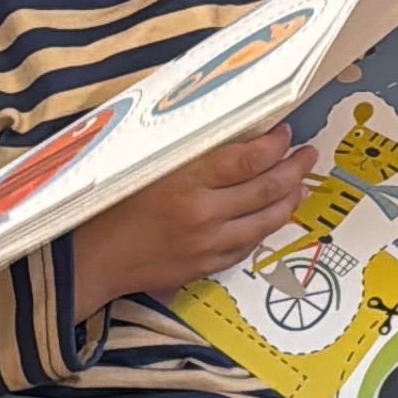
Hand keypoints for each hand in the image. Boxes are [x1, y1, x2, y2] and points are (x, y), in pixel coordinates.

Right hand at [70, 129, 316, 313]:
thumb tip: (230, 131)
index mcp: (183, 180)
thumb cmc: (108, 203)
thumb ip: (187, 151)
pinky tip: (273, 215)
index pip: (247, 158)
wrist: (91, 258)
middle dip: (294, 168)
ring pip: (265, 220)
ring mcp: (206, 243)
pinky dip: (265, 227)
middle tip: (307, 154)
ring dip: (289, 199)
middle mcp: (201, 213)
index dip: (275, 144)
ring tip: (300, 184)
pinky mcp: (205, 265)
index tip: (285, 132)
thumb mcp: (143, 163)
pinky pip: (248, 244)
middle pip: (266, 187)